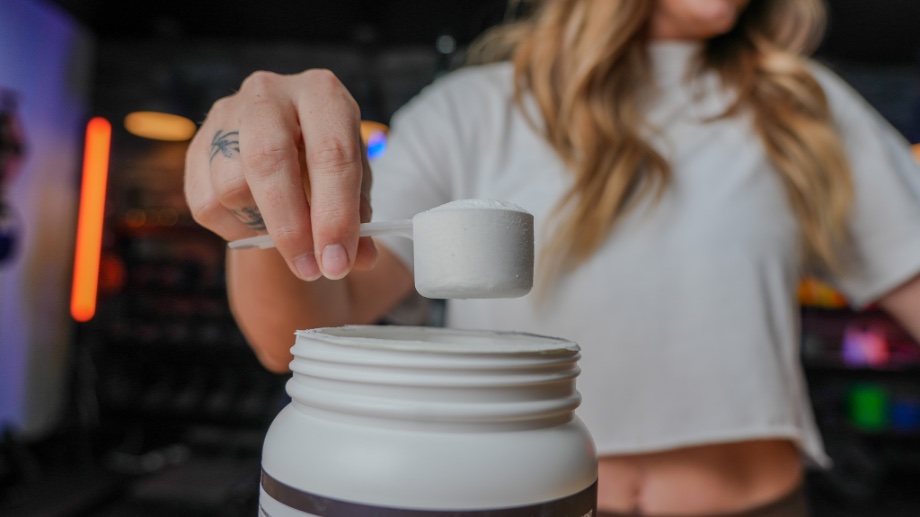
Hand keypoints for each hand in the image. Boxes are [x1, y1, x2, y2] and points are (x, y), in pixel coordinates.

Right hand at [185, 69, 376, 279]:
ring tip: (290, 240)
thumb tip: (359, 258)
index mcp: (322, 93)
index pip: (330, 153)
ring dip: (264, 229)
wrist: (288, 154)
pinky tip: (260, 225)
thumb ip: (358, 221)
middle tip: (310, 269)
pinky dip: (237, 229)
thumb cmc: (328, 168)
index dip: (335, 214)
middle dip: (291, 226)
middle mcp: (270, 93)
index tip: (337, 261)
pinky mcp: (196, 144)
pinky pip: (206, 203)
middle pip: (269, 160)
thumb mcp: (355, 187)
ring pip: (232, 186)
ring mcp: (226, 114)